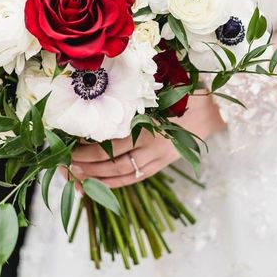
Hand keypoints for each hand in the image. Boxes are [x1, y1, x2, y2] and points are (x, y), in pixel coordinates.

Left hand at [69, 92, 225, 187]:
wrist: (211, 112)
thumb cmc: (183, 95)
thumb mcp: (159, 92)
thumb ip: (134, 99)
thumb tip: (99, 94)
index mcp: (150, 128)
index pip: (112, 146)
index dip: (89, 151)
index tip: (69, 148)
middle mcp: (153, 148)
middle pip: (114, 164)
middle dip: (87, 167)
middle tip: (64, 166)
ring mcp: (158, 159)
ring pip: (122, 175)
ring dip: (97, 179)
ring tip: (75, 179)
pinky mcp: (161, 164)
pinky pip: (135, 178)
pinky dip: (115, 183)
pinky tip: (99, 184)